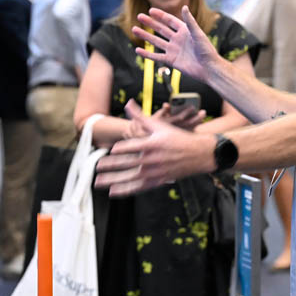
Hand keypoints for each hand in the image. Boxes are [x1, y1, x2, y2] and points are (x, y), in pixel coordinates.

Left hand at [94, 99, 214, 195]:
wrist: (199, 154)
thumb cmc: (178, 138)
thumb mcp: (160, 125)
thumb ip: (141, 116)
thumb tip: (128, 104)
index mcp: (151, 144)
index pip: (130, 147)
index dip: (119, 149)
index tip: (109, 150)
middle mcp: (151, 160)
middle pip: (126, 164)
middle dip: (110, 166)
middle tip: (97, 167)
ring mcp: (154, 172)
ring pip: (129, 178)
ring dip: (112, 180)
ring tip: (98, 182)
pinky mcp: (157, 181)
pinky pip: (138, 187)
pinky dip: (125, 190)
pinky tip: (113, 192)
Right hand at [132, 7, 217, 83]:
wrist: (209, 69)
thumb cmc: (207, 50)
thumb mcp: (198, 34)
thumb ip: (190, 22)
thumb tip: (184, 7)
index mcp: (185, 31)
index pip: (170, 21)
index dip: (160, 15)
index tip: (150, 10)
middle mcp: (178, 39)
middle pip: (161, 29)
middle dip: (150, 23)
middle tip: (139, 16)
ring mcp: (174, 50)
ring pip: (156, 41)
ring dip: (146, 36)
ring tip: (134, 29)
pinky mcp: (171, 61)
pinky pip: (156, 56)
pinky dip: (147, 54)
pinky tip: (138, 50)